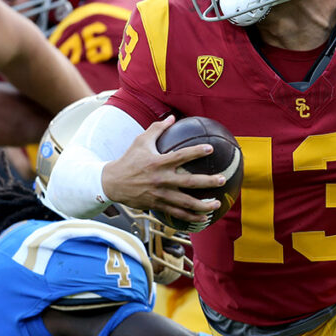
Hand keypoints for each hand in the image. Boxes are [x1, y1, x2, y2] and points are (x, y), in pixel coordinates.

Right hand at [101, 116, 221, 224]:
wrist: (112, 183)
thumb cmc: (129, 160)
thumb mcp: (140, 141)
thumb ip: (157, 129)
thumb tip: (172, 117)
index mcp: (158, 163)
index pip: (180, 156)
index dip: (196, 152)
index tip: (210, 149)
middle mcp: (161, 179)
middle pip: (188, 182)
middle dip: (207, 182)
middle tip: (222, 180)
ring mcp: (160, 195)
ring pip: (185, 202)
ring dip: (202, 205)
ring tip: (217, 204)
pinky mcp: (157, 205)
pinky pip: (176, 213)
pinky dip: (190, 217)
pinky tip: (202, 218)